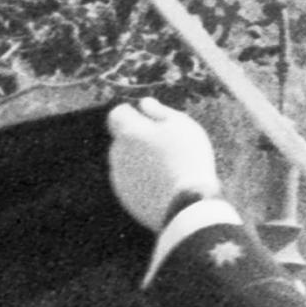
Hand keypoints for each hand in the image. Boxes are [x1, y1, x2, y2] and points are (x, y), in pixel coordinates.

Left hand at [104, 100, 223, 234]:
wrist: (188, 203)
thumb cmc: (188, 158)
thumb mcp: (182, 125)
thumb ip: (160, 111)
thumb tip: (144, 103)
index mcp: (129, 132)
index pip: (117, 114)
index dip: (131, 114)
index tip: (148, 120)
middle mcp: (117, 154)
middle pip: (122, 139)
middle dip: (137, 138)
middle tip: (165, 146)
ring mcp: (119, 177)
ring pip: (125, 161)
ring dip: (138, 159)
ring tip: (167, 168)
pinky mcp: (125, 197)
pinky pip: (130, 182)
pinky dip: (141, 180)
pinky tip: (163, 184)